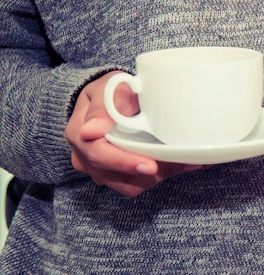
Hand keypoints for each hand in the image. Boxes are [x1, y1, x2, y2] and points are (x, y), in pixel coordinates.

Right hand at [65, 71, 202, 196]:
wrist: (115, 100)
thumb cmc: (113, 91)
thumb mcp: (111, 88)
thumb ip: (104, 106)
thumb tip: (91, 131)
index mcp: (78, 132)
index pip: (97, 154)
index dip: (123, 162)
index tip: (149, 165)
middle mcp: (84, 155)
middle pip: (112, 175)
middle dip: (143, 173)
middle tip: (169, 167)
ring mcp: (97, 169)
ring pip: (125, 185)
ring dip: (150, 177)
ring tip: (174, 162)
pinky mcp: (113, 177)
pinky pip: (134, 186)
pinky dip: (153, 177)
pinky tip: (168, 164)